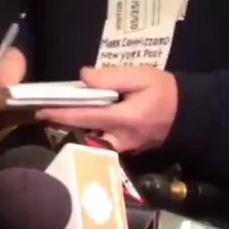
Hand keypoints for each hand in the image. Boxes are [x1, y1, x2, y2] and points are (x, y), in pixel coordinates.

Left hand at [33, 66, 175, 151]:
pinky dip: (86, 134)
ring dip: (72, 131)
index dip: (61, 113)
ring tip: (55, 118)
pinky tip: (76, 124)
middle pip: (83, 133)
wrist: (188, 115)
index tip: (41, 110)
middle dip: (62, 125)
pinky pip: (100, 144)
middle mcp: (121, 139)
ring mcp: (123, 149)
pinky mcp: (125, 152)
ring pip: (90, 142)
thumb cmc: (165, 91)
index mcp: (125, 119)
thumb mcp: (141, 76)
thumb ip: (111, 77)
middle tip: (42, 114)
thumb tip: (83, 77)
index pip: (86, 116)